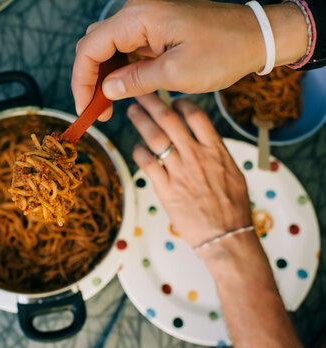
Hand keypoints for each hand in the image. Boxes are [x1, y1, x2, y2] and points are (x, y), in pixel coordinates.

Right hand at [72, 0, 307, 119]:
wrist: (255, 37)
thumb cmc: (223, 51)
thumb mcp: (176, 74)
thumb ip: (135, 81)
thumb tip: (106, 90)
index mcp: (139, 17)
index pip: (91, 47)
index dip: (82, 81)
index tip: (85, 108)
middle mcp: (137, 12)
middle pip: (94, 45)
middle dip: (89, 80)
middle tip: (95, 111)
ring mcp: (145, 19)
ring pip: (107, 48)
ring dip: (103, 77)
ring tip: (106, 106)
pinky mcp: (153, 30)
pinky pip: (125, 49)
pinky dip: (118, 71)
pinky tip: (121, 91)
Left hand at [128, 94, 251, 247]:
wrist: (225, 235)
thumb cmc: (231, 207)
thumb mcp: (233, 172)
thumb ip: (216, 152)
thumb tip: (204, 138)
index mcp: (215, 150)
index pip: (196, 115)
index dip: (181, 102)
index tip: (172, 99)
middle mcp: (196, 157)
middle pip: (169, 121)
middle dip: (152, 103)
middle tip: (141, 94)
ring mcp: (179, 172)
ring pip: (154, 138)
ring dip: (141, 121)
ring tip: (132, 112)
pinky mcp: (165, 189)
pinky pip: (147, 164)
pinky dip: (139, 151)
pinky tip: (137, 147)